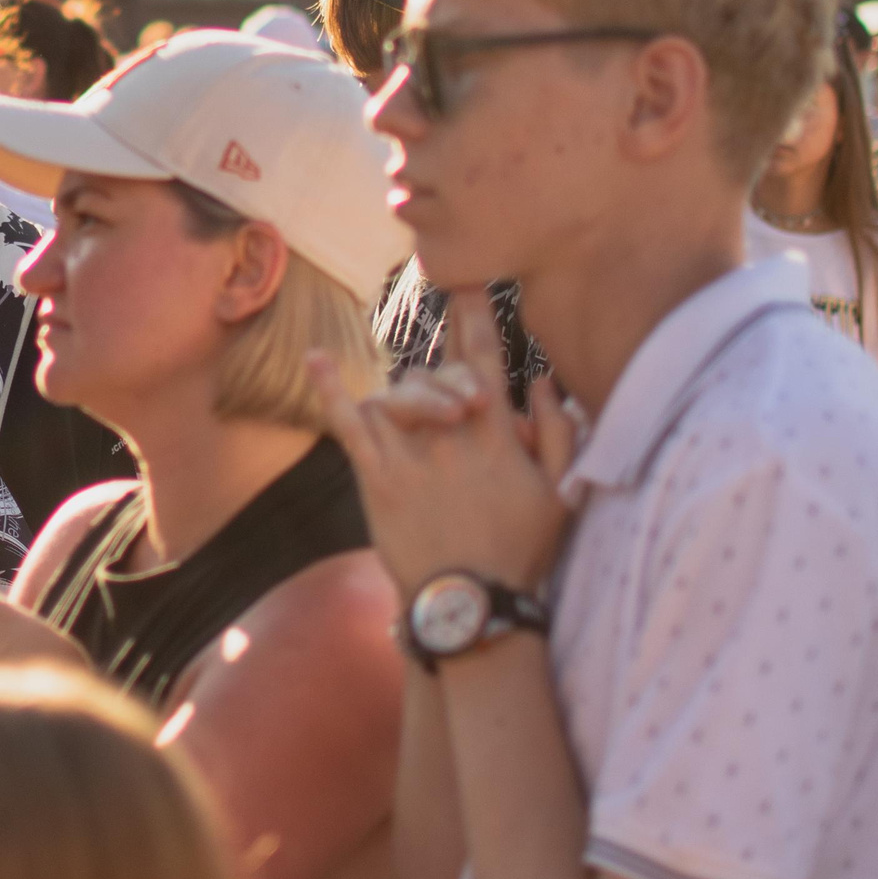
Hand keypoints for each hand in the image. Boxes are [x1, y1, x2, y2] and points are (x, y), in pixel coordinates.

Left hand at [309, 296, 574, 599]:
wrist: (470, 605)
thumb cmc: (521, 552)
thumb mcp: (561, 492)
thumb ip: (558, 432)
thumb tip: (544, 381)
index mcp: (496, 434)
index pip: (484, 356)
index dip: (474, 311)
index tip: (468, 273)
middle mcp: (451, 434)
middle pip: (439, 372)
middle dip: (447, 360)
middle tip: (451, 355)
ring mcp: (411, 454)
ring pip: (397, 393)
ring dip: (408, 392)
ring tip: (423, 410)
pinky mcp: (377, 478)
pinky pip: (350, 425)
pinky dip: (331, 390)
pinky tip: (316, 358)